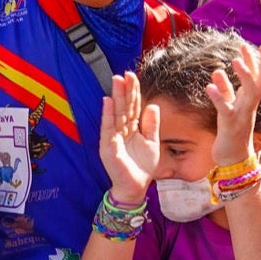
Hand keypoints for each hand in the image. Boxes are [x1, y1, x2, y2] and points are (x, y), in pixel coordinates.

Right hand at [99, 72, 160, 205]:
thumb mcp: (152, 142)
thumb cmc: (142, 166)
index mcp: (132, 128)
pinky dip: (108, 115)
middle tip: (125, 73)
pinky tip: (108, 102)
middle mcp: (121, 130)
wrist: (136, 186)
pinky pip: (108, 128)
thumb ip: (151, 125)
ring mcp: (113, 137)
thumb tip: (152, 105)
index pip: (133, 107)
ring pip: (116, 114)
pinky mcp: (108, 146)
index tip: (134, 76)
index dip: (134, 92)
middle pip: (124, 107)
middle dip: (125, 90)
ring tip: (116, 81)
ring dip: (116, 97)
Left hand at [206, 42, 260, 166]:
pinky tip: (209, 87)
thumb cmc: (232, 130)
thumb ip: (225, 89)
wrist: (233, 158)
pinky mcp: (230, 126)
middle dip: (258, 65)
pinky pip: (225, 109)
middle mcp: (250, 107)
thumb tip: (218, 70)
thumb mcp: (229, 106)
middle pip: (259, 83)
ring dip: (243, 77)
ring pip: (248, 94)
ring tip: (234, 61)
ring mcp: (242, 116)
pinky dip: (218, 98)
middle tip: (250, 47)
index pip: (260, 78)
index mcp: (250, 101)